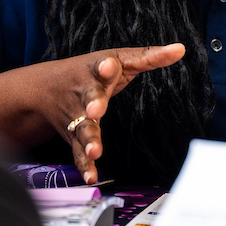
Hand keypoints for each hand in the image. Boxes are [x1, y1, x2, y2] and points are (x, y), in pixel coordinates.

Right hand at [0, 44, 184, 183]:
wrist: (44, 87)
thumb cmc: (91, 70)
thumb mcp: (119, 58)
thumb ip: (149, 56)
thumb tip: (181, 49)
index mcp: (98, 69)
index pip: (103, 66)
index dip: (106, 67)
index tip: (108, 66)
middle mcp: (86, 92)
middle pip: (90, 97)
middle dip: (93, 103)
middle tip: (96, 110)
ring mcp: (78, 115)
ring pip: (83, 127)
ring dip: (89, 139)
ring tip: (95, 151)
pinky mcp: (73, 135)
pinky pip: (78, 151)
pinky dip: (85, 164)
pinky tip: (92, 176)